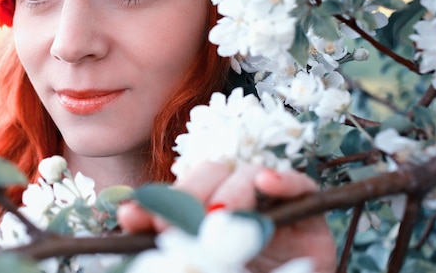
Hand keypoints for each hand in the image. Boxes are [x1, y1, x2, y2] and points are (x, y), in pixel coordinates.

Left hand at [117, 161, 336, 272]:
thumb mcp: (200, 264)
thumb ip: (170, 246)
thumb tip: (128, 215)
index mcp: (208, 213)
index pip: (178, 193)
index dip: (154, 201)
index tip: (132, 217)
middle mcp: (237, 201)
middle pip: (210, 172)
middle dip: (188, 195)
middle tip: (172, 226)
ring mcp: (271, 204)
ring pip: (247, 174)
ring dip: (230, 192)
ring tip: (219, 218)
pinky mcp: (307, 211)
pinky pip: (298, 183)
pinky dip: (283, 180)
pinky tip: (267, 184)